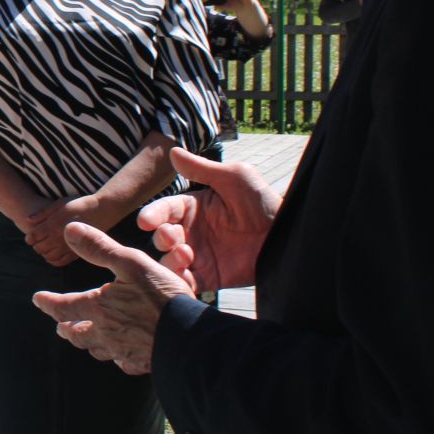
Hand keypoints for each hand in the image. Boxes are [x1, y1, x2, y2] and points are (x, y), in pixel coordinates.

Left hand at [26, 195, 105, 266]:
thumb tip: (27, 220)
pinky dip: (54, 261)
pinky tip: (53, 254)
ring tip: (45, 247)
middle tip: (37, 242)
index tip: (30, 236)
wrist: (102, 210)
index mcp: (54, 224)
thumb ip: (43, 212)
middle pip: (39, 248)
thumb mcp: (59, 203)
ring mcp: (70, 246)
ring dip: (44, 253)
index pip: (34, 237)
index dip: (29, 238)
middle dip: (35, 246)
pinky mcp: (79, 252)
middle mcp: (61, 237)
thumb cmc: (78, 204)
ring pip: (49, 257)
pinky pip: (61, 262)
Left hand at [31, 221, 194, 373]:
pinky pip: (123, 362)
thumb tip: (69, 230)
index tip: (37, 299)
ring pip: (98, 351)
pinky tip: (121, 356)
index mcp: (99, 308)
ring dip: (88, 344)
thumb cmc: (161, 297)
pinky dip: (117, 357)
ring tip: (85, 340)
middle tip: (60, 326)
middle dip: (67, 328)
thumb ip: (100, 247)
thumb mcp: (131, 262)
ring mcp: (124, 351)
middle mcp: (106, 333)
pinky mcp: (142, 363)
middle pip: (78, 334)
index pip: (64, 306)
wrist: (189, 337)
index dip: (49, 303)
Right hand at [135, 147, 279, 292]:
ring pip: (169, 261)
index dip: (153, 214)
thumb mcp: (235, 179)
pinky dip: (179, 282)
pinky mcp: (210, 278)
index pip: (165, 209)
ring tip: (186, 256)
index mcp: (194, 208)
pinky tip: (185, 277)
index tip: (145, 221)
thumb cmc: (264, 202)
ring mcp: (200, 256)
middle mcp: (192, 232)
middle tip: (173, 238)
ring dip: (169, 260)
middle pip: (162, 236)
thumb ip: (203, 168)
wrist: (288, 237)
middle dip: (162, 237)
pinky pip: (187, 282)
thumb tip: (172, 151)